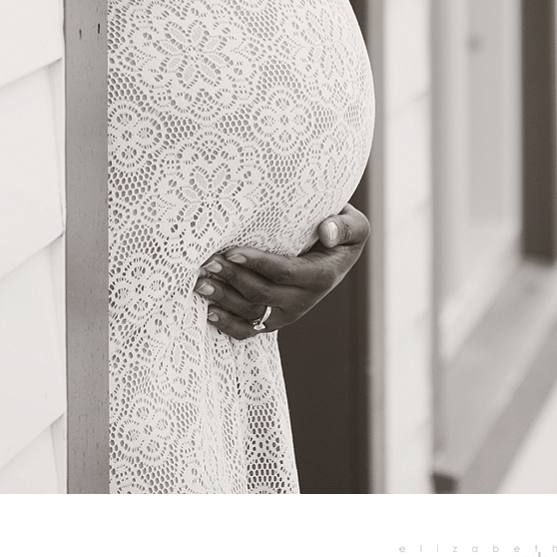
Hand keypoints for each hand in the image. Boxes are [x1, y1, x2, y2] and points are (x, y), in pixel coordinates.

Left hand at [193, 204, 369, 340]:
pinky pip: (250, 330)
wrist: (336, 254)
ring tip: (201, 283)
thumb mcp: (355, 226)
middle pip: (261, 294)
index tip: (231, 250)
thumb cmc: (341, 233)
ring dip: (224, 300)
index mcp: (320, 276)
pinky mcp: (275, 319)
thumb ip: (345, 226)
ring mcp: (287, 313)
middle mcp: (303, 300)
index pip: (283, 272)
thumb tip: (326, 232)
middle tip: (207, 262)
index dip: (256, 263)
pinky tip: (209, 312)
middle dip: (232, 278)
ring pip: (252, 313)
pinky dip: (228, 325)